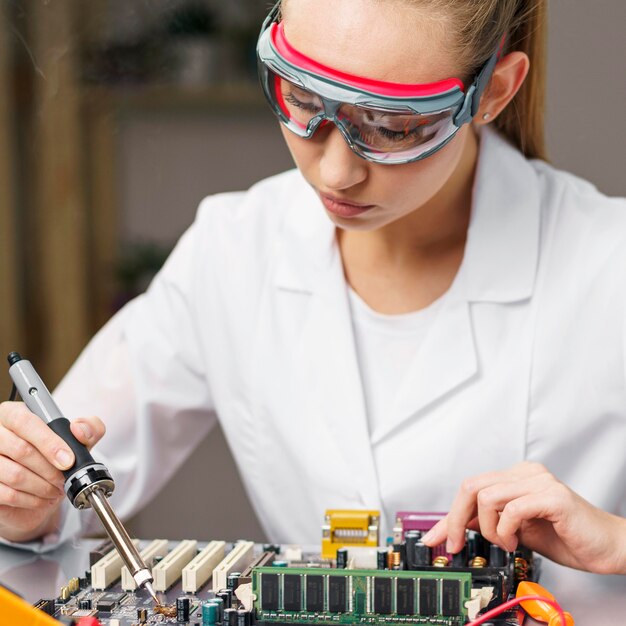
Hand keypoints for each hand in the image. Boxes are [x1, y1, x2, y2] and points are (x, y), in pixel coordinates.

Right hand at [0, 401, 104, 542]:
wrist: (36, 489)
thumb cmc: (54, 457)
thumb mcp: (77, 440)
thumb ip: (88, 428)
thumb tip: (80, 430)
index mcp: (13, 413)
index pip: (25, 421)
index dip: (49, 442)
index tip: (68, 460)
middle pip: (21, 450)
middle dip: (50, 469)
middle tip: (64, 478)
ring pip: (15, 474)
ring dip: (42, 486)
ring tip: (55, 488)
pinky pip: (7, 494)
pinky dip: (31, 500)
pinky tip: (42, 498)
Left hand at [422, 461, 625, 574]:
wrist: (609, 547)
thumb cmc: (567, 538)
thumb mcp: (516, 532)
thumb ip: (488, 524)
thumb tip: (453, 530)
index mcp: (516, 477)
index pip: (471, 488)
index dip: (448, 515)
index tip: (434, 538)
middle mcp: (525, 473)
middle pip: (471, 486)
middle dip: (455, 519)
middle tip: (457, 545)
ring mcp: (539, 481)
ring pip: (487, 497)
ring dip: (488, 529)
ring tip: (506, 543)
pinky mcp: (553, 496)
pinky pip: (512, 508)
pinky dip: (506, 530)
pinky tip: (517, 541)